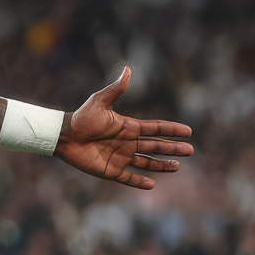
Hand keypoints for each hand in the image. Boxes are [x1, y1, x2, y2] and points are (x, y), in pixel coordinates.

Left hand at [54, 66, 193, 190]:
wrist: (64, 136)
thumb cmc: (81, 118)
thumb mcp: (100, 101)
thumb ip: (116, 89)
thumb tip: (128, 69)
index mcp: (129, 127)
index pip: (155, 129)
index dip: (172, 130)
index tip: (188, 131)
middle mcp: (128, 143)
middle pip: (156, 147)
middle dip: (173, 149)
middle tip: (190, 151)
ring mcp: (120, 157)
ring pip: (146, 163)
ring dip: (161, 165)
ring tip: (177, 167)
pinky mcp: (110, 170)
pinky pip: (128, 178)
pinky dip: (139, 182)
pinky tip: (152, 185)